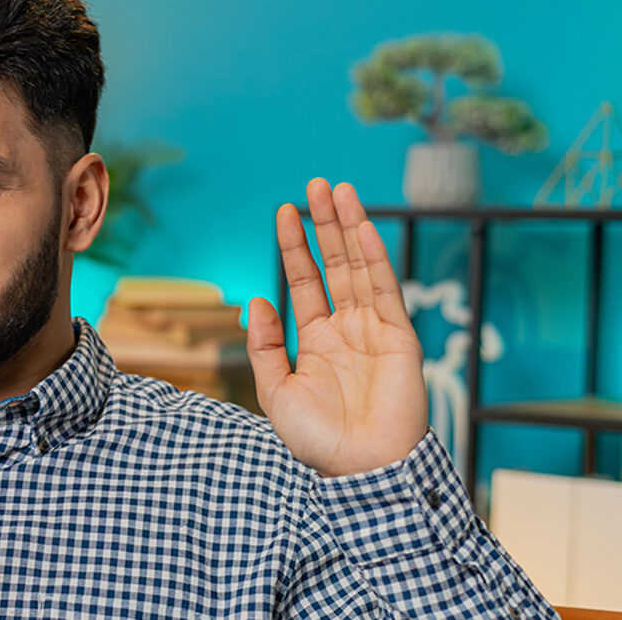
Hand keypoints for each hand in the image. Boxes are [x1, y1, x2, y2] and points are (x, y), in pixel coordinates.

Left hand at [246, 179, 426, 477]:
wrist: (361, 470)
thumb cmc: (319, 440)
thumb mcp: (275, 392)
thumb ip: (263, 346)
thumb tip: (255, 300)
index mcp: (315, 340)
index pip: (304, 281)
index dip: (295, 246)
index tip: (284, 211)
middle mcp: (346, 328)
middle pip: (335, 264)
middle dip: (325, 224)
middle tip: (316, 184)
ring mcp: (374, 329)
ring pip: (360, 267)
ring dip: (350, 227)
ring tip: (338, 189)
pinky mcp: (399, 336)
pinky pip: (385, 289)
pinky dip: (374, 257)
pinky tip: (362, 228)